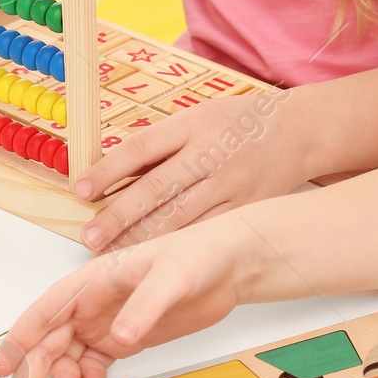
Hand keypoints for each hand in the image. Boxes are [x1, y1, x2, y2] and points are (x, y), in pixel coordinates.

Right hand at [0, 217, 253, 377]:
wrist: (228, 266)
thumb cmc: (196, 257)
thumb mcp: (169, 278)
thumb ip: (143, 308)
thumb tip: (118, 338)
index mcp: (92, 281)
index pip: (45, 311)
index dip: (21, 339)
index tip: (5, 367)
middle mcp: (92, 303)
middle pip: (50, 342)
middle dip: (33, 374)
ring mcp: (106, 323)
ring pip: (68, 358)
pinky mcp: (125, 339)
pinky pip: (93, 365)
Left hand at [76, 91, 306, 251]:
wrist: (297, 131)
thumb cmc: (236, 123)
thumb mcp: (196, 117)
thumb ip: (160, 144)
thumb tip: (111, 171)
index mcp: (193, 124)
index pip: (142, 147)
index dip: (108, 170)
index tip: (80, 190)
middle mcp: (211, 153)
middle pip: (158, 188)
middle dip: (119, 216)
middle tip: (89, 238)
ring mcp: (230, 183)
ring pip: (180, 217)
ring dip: (142, 239)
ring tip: (111, 255)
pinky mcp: (246, 208)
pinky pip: (205, 231)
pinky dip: (177, 248)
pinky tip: (154, 260)